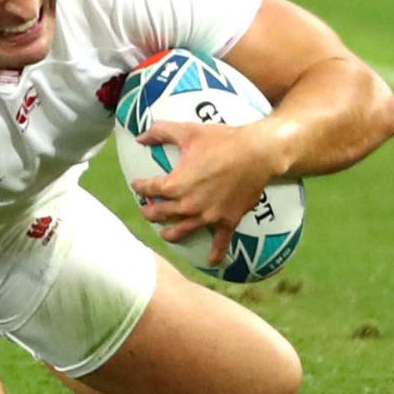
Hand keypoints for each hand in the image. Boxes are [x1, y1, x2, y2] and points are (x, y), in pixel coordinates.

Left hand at [128, 118, 279, 267]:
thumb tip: (140, 137)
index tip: (137, 185)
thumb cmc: (220, 141)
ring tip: (165, 234)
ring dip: (170, 234)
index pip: (150, 189)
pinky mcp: (228, 221)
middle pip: (162, 213)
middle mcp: (188, 205)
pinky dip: (215, 254)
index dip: (141, 187)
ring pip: (182, 231)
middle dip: (151, 212)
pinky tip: (212, 262)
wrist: (256, 154)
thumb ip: (159, 132)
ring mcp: (208, 216)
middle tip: (147, 210)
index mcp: (175, 185)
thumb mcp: (186, 131)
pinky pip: (220, 242)